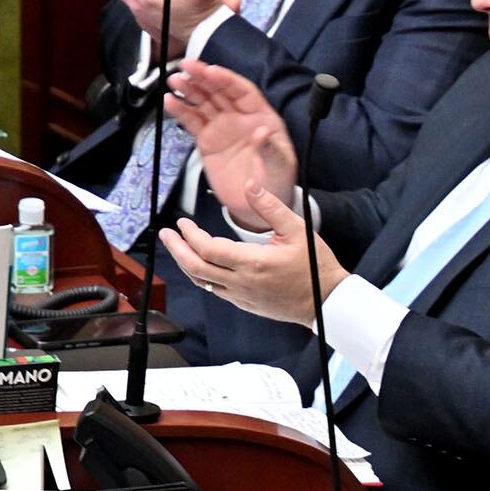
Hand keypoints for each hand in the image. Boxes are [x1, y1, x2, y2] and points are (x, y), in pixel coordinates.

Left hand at [163, 182, 342, 326]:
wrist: (324, 301)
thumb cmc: (315, 265)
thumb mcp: (298, 229)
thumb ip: (270, 207)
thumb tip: (250, 186)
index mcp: (252, 263)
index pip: (208, 249)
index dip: (190, 235)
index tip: (182, 223)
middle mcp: (240, 282)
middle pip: (195, 267)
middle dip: (176, 249)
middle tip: (166, 234)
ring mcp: (239, 296)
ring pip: (200, 281)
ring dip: (185, 263)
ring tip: (177, 246)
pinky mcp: (242, 304)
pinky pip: (213, 289)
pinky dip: (201, 275)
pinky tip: (199, 263)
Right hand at [166, 58, 298, 218]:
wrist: (255, 205)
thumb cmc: (274, 183)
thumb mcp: (279, 167)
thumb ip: (269, 149)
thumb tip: (260, 131)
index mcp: (262, 118)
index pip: (242, 92)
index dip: (226, 80)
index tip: (210, 71)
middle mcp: (240, 118)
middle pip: (220, 92)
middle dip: (203, 78)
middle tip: (186, 66)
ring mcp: (222, 129)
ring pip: (204, 104)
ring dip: (189, 90)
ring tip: (173, 80)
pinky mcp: (207, 142)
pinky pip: (192, 123)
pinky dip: (181, 111)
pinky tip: (170, 102)